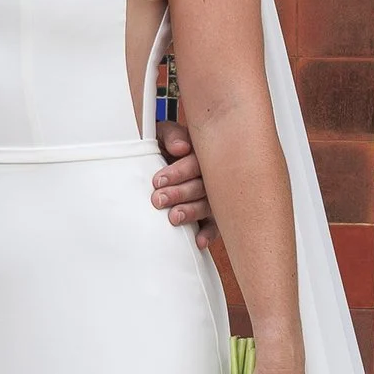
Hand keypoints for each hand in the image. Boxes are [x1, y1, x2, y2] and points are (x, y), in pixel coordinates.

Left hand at [151, 117, 213, 237]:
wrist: (160, 158)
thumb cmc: (165, 146)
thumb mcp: (163, 133)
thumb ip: (171, 136)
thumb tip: (180, 147)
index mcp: (202, 153)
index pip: (196, 163)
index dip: (178, 172)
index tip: (158, 180)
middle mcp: (211, 175)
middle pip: (202, 186)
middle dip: (180, 194)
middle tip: (159, 199)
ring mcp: (213, 195)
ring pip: (208, 205)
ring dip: (191, 212)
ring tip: (174, 217)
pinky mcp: (212, 214)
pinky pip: (215, 225)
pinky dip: (208, 233)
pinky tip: (199, 240)